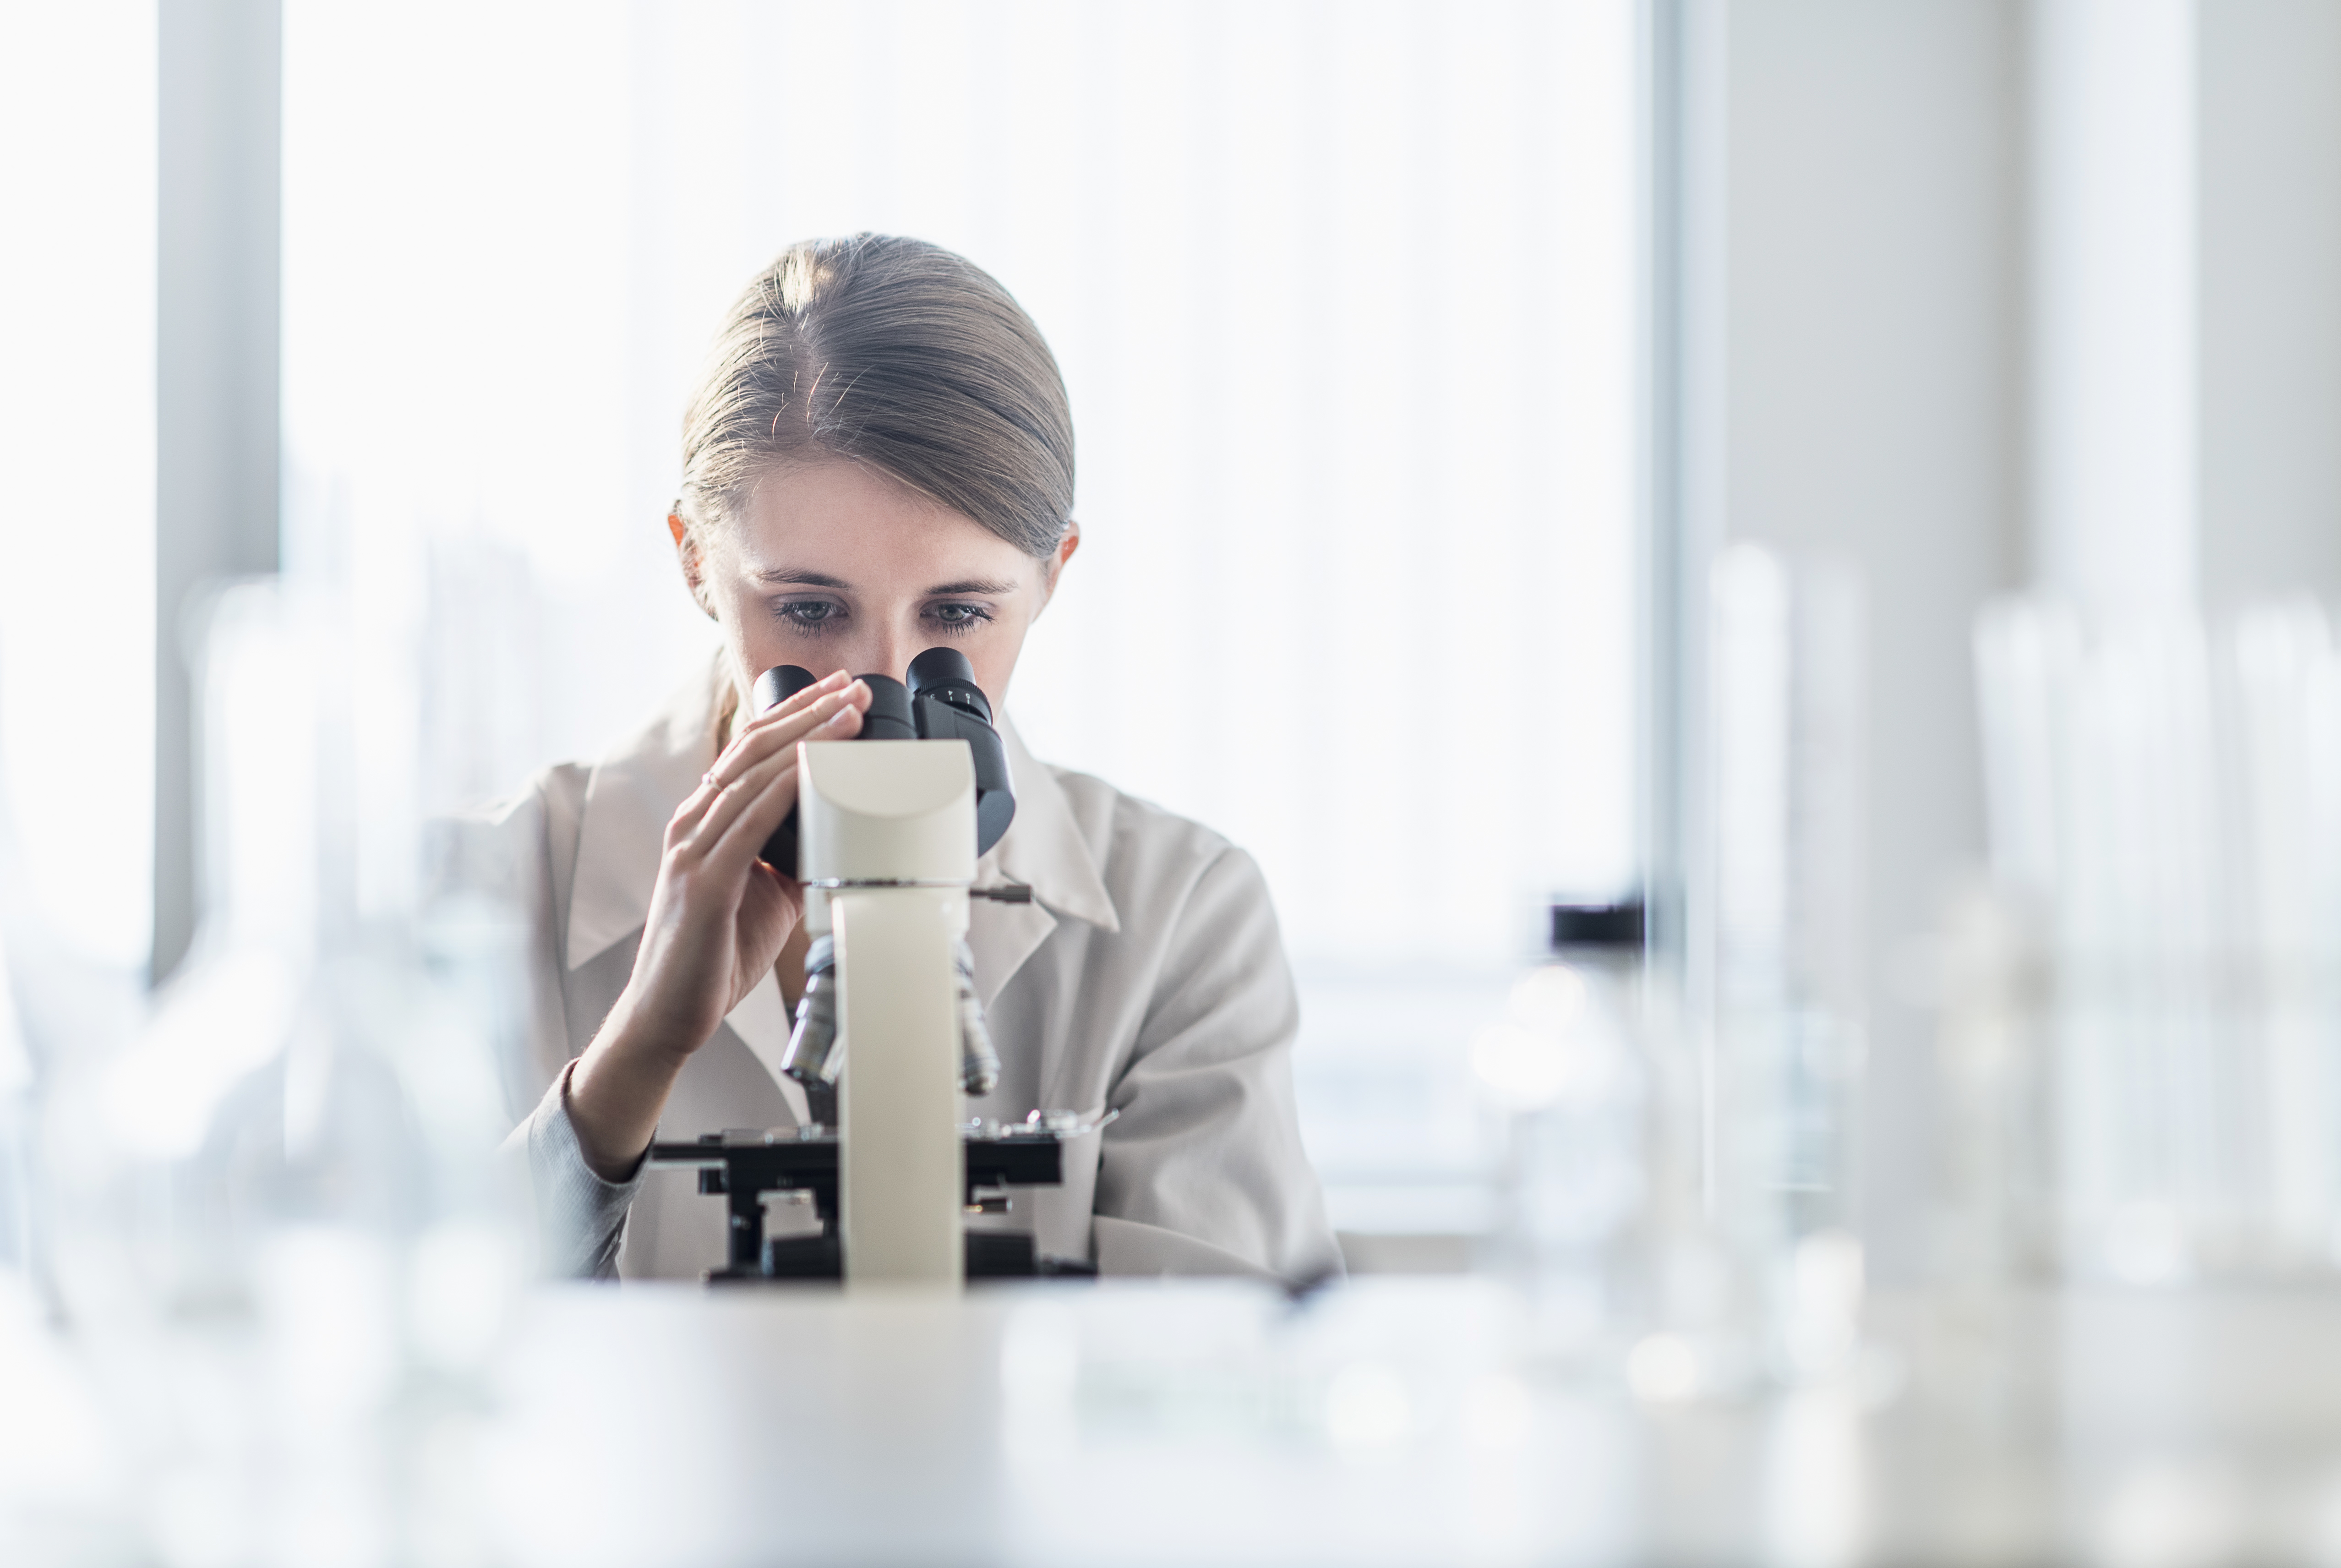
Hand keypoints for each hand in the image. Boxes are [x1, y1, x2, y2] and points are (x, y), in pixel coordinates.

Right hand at [565, 670, 868, 1175]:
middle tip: (853, 685)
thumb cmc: (715, 954)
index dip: (796, 716)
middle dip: (808, 711)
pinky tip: (813, 768)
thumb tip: (840, 834)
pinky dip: (784, 790)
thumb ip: (794, 857)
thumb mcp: (769, 894)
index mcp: (706, 821)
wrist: (670, 1015)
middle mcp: (693, 823)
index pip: (752, 750)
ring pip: (752, 774)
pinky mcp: (701, 882)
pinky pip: (748, 822)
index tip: (840, 693)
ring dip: (805, 739)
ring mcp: (692, 849)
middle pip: (753, 747)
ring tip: (848, 714)